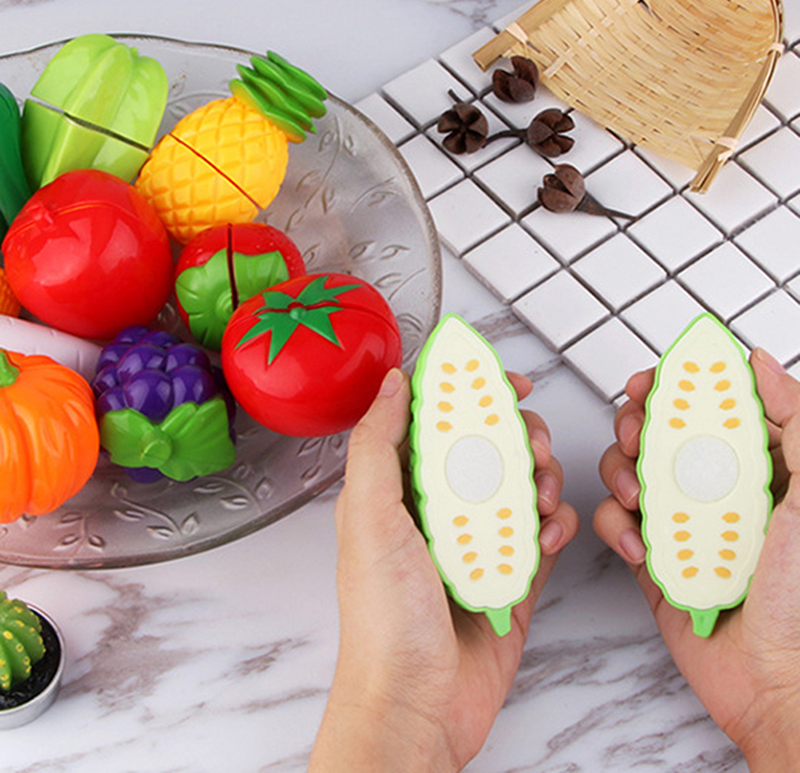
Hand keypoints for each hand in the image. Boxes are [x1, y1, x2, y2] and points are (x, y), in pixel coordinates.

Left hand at [308, 367, 578, 771]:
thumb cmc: (384, 621)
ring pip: (519, 484)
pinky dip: (554, 525)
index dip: (470, 392)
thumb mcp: (371, 517)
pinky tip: (549, 533)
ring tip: (542, 492)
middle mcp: (436, 511)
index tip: (505, 381)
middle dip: (518, 434)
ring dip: (541, 476)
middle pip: (486, 448)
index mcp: (397, 491)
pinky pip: (542, 533)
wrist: (418, 705)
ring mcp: (476, 542)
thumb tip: (392, 383)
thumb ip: (378, 445)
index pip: (435, 421)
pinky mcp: (509, 574)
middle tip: (531, 442)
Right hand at [594, 348, 799, 770]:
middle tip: (639, 439)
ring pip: (627, 473)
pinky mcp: (651, 556)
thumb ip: (794, 423)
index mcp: (752, 468)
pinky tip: (641, 549)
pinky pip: (616, 526)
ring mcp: (677, 522)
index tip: (652, 384)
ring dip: (620, 475)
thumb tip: (758, 363)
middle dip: (636, 427)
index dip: (673, 388)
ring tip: (639, 500)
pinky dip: (617, 531)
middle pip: (656, 434)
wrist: (771, 680)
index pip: (705, 408)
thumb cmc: (799, 597)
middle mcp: (711, 489)